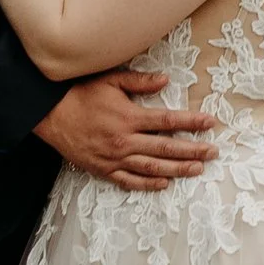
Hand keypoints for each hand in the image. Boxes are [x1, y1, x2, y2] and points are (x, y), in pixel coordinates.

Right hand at [37, 71, 218, 189]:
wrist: (50, 115)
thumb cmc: (80, 94)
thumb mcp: (109, 79)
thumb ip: (139, 81)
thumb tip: (165, 80)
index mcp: (128, 116)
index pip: (168, 121)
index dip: (192, 122)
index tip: (210, 123)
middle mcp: (124, 140)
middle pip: (166, 148)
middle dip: (193, 150)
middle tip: (213, 152)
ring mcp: (114, 158)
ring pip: (153, 167)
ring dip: (178, 169)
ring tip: (198, 169)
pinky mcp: (104, 169)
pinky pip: (130, 181)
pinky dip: (149, 184)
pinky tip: (165, 184)